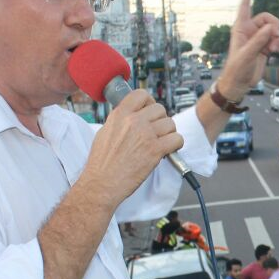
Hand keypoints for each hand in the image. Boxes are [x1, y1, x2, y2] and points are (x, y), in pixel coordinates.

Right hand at [83, 90, 182, 205]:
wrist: (102, 183)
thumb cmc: (102, 163)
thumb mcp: (105, 132)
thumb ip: (120, 120)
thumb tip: (133, 115)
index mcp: (119, 115)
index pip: (141, 95)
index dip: (149, 102)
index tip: (149, 111)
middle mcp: (133, 121)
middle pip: (160, 109)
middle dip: (160, 120)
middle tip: (156, 132)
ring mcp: (146, 135)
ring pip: (170, 123)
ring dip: (169, 133)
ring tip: (162, 142)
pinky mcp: (155, 150)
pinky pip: (177, 139)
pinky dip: (176, 144)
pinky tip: (168, 150)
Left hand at [219, 0, 278, 99]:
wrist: (239, 83)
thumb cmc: (237, 68)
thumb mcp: (247, 54)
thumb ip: (259, 40)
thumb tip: (271, 28)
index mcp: (241, 28)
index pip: (245, 6)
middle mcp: (250, 31)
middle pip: (268, 19)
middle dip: (275, 26)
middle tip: (276, 36)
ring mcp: (259, 39)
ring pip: (275, 31)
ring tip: (278, 49)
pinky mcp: (265, 48)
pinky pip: (277, 40)